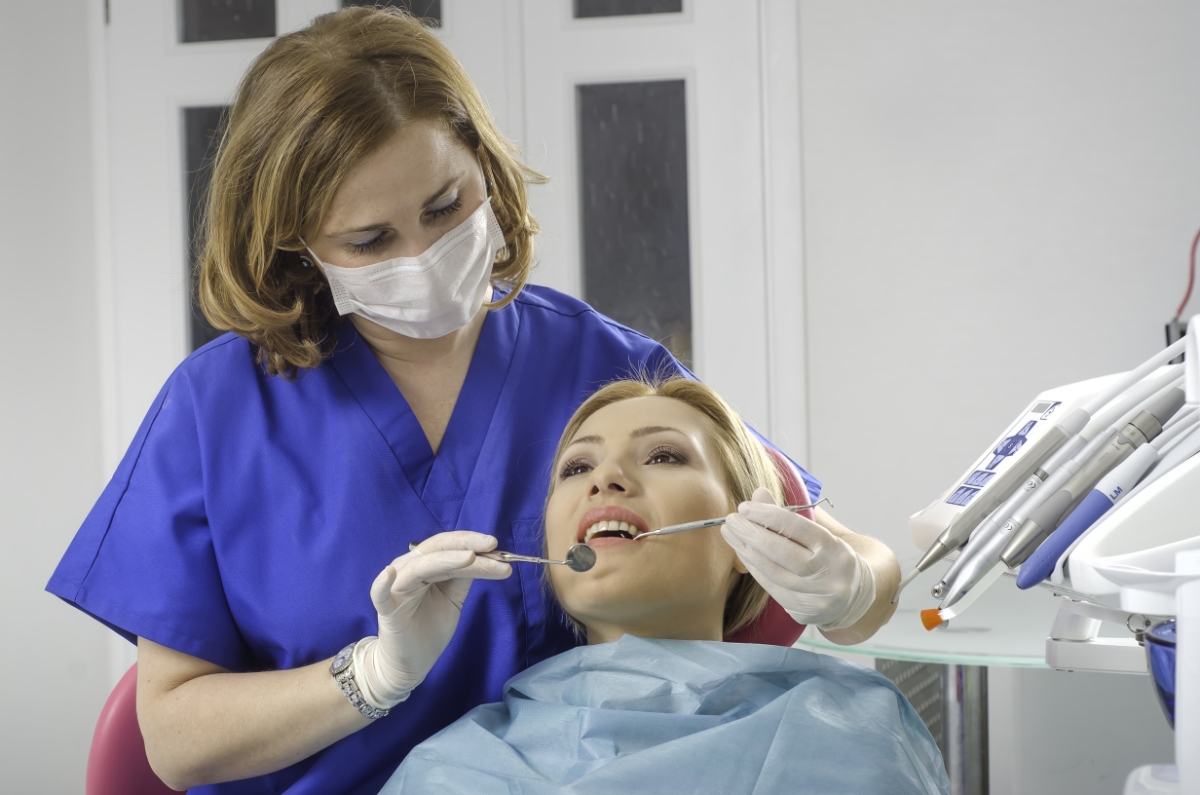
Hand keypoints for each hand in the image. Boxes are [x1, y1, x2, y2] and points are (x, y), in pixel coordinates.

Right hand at [354, 531, 510, 707]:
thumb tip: (488, 556)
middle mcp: (408, 569)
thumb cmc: (430, 626)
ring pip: (420, 567)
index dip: (472, 542)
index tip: (497, 546)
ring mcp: (396, 588)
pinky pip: (380, 594)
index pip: (449, 546)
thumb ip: (464, 577)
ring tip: (471, 557)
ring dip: (447, 560)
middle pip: (436, 549)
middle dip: (466, 545)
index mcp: (424, 564)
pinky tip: (390, 573)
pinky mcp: (386, 609)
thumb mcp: (454, 598)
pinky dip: (382, 583)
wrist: (411, 662)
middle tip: (492, 545)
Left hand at [721, 488, 875, 630]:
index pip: (797, 528)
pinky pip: (771, 588)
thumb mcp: (821, 531)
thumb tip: (758, 495)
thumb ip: (790, 514)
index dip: (767, 515)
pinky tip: (743, 554)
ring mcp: (816, 598)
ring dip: (746, 551)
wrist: (854, 596)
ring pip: (772, 573)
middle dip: (751, 533)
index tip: (745, 507)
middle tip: (731, 520)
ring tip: (730, 534)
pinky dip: (754, 569)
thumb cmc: (832, 556)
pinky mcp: (803, 613)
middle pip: (781, 552)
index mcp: (836, 550)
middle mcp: (828, 576)